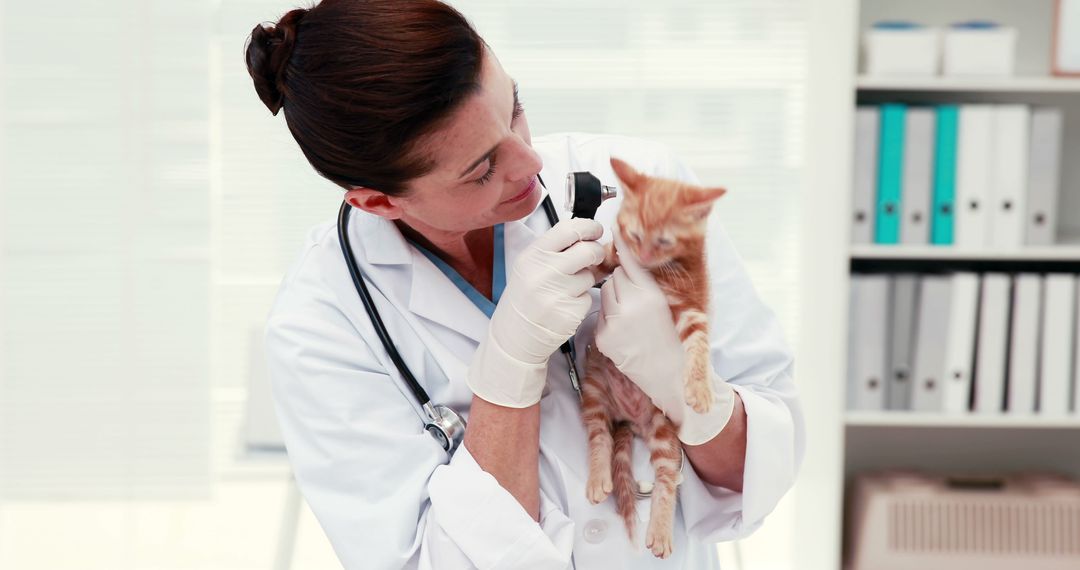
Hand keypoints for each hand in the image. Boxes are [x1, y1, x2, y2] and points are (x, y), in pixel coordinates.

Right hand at [467, 218, 604, 407]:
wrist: (514, 336)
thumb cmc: (524, 299)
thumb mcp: (529, 267)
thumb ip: (555, 251)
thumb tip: (589, 237)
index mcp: (533, 256)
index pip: (569, 230)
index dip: (589, 227)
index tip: (596, 230)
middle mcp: (544, 273)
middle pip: (588, 250)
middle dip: (596, 252)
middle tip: (593, 257)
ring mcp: (558, 294)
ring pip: (590, 275)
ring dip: (586, 280)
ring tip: (565, 289)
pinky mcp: (571, 313)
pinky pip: (588, 297)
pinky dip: (582, 300)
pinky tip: (565, 305)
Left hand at [595, 231, 734, 444]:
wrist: (671, 375)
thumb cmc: (675, 338)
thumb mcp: (671, 304)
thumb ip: (651, 282)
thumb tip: (634, 258)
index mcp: (651, 296)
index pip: (631, 261)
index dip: (623, 244)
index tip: (616, 227)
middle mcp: (631, 307)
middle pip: (615, 274)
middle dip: (623, 280)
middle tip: (637, 295)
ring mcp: (615, 323)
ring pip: (605, 291)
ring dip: (615, 297)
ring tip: (632, 313)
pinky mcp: (604, 337)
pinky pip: (602, 314)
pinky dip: (610, 316)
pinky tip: (626, 328)